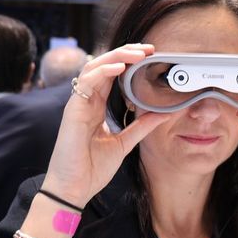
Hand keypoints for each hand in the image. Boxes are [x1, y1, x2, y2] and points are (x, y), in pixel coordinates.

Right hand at [41, 44, 170, 206]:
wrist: (75, 188)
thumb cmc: (91, 168)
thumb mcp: (124, 143)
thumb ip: (141, 127)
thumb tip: (163, 114)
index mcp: (96, 107)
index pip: (111, 75)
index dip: (128, 62)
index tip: (149, 56)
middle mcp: (87, 102)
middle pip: (103, 66)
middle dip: (125, 53)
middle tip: (147, 49)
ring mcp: (78, 105)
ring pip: (94, 68)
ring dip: (116, 57)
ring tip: (137, 53)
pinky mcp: (73, 111)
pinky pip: (86, 84)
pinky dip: (103, 73)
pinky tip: (119, 69)